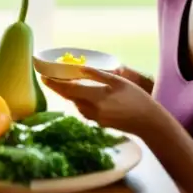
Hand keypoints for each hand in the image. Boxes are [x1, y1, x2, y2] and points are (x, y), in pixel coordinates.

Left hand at [39, 65, 165, 136]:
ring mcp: (95, 119)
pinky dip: (81, 102)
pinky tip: (84, 96)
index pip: (69, 90)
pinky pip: (85, 111)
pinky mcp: (100, 123)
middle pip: (70, 98)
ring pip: (77, 104)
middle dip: (59, 88)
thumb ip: (97, 75)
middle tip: (50, 79)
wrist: (149, 123)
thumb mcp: (118, 82)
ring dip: (71, 95)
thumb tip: (80, 68)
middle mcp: (92, 110)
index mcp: (96, 97)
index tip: (43, 78)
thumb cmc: (137, 99)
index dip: (54, 84)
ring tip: (66, 84)